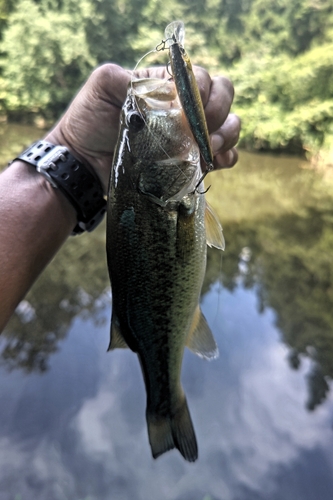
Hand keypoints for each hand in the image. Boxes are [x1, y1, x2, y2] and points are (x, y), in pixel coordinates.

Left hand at [45, 64, 239, 193]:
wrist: (85, 162)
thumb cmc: (89, 121)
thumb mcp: (102, 88)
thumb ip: (127, 76)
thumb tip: (160, 84)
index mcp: (168, 86)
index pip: (201, 78)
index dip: (204, 90)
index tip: (191, 108)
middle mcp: (185, 108)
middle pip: (222, 97)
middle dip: (218, 112)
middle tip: (202, 131)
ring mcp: (191, 136)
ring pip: (229, 125)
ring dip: (226, 135)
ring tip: (208, 150)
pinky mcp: (192, 162)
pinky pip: (226, 155)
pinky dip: (227, 157)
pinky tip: (214, 163)